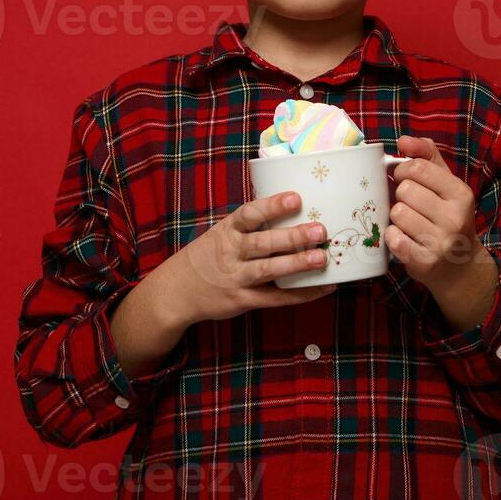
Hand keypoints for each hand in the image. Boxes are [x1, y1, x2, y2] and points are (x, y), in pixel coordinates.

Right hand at [157, 191, 338, 326]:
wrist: (176, 291)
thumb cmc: (207, 256)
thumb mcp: (220, 233)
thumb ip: (248, 224)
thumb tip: (292, 205)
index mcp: (226, 231)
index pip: (250, 214)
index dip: (273, 206)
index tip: (296, 198)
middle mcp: (230, 253)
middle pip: (263, 243)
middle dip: (292, 237)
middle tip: (319, 231)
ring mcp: (236, 278)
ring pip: (269, 271)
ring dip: (297, 264)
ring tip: (321, 258)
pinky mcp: (243, 301)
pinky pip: (275, 298)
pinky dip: (301, 294)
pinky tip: (324, 288)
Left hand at [385, 135, 487, 293]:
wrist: (460, 266)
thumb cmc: (447, 216)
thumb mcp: (445, 183)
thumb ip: (426, 155)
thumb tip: (403, 140)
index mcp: (460, 193)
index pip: (417, 168)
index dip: (402, 171)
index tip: (404, 179)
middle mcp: (455, 217)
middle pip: (404, 190)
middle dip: (399, 195)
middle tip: (408, 205)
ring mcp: (441, 242)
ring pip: (397, 213)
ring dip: (396, 217)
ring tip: (407, 223)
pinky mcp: (425, 262)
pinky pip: (393, 238)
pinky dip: (392, 237)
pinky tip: (402, 238)